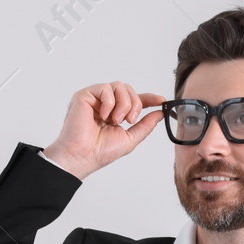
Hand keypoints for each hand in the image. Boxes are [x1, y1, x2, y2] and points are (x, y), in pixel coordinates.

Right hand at [43, 82, 165, 179]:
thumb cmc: (99, 152)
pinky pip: (105, 88)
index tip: (161, 100)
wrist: (82, 156)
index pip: (133, 99)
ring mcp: (94, 99)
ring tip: (116, 120)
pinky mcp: (84, 96)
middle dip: (135, 104)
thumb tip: (160, 113)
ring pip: (119, 86)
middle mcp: (105, 104)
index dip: (149, 98)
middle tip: (130, 120)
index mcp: (114, 113)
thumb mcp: (130, 138)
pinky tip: (104, 116)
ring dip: (123, 104)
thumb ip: (145, 125)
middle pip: (128, 89)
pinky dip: (109, 102)